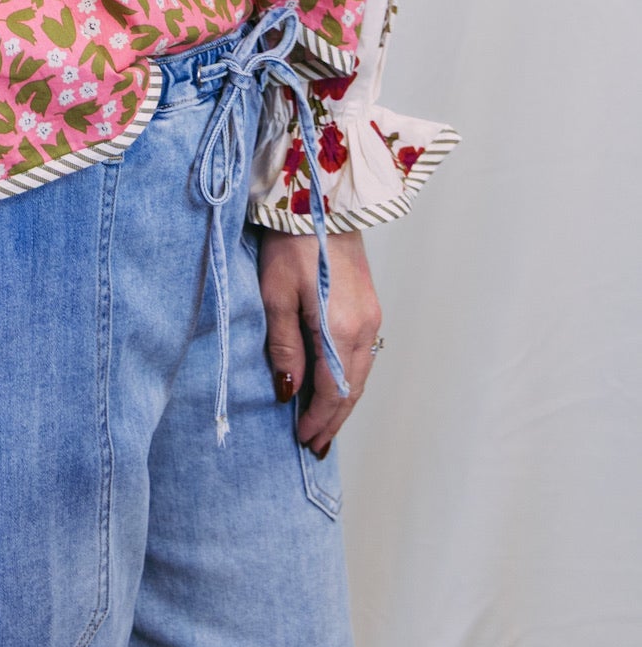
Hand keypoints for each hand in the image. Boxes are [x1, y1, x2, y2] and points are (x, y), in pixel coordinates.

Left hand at [257, 227, 381, 455]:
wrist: (321, 201)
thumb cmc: (289, 243)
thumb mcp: (274, 294)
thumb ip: (283, 346)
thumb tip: (288, 391)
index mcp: (340, 329)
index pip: (332, 390)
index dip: (318, 419)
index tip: (303, 440)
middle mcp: (364, 327)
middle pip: (352, 388)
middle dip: (334, 419)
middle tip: (316, 445)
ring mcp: (372, 315)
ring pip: (360, 373)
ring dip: (343, 401)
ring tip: (324, 424)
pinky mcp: (370, 305)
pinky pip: (363, 354)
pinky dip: (349, 378)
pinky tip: (335, 385)